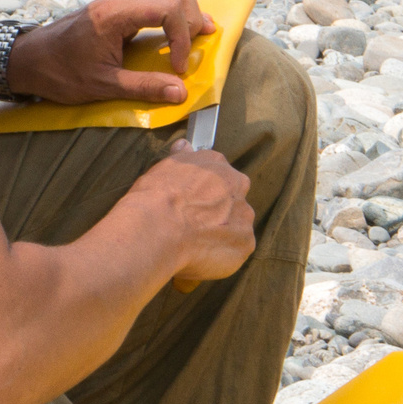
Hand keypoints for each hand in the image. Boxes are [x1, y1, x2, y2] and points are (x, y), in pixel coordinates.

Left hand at [5, 0, 215, 104]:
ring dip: (183, 5)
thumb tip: (180, 93)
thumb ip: (143, 87)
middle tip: (192, 44)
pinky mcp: (116, 5)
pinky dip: (170, 6)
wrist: (28, 60)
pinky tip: (172, 28)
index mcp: (114, 15)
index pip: (168, 8)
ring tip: (190, 33)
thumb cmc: (59, 72)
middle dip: (191, 14)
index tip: (177, 66)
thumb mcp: (102, 85)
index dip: (182, 37)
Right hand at [126, 143, 253, 284]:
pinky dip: (220, 257)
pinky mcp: (245, 243)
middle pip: (233, 201)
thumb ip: (182, 157)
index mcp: (218, 165)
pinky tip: (199, 259)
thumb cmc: (157, 196)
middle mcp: (237, 186)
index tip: (193, 204)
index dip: (205, 193)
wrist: (159, 227)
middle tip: (193, 227)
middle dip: (218, 213)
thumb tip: (184, 145)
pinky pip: (234, 252)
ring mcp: (244, 216)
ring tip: (194, 247)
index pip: (219, 178)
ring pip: (236, 227)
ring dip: (221, 236)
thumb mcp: (166, 166)